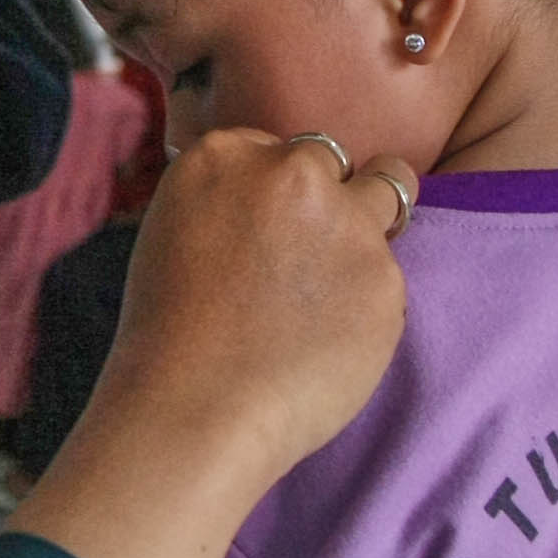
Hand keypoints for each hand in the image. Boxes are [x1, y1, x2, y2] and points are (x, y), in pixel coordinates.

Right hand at [10, 129, 410, 557]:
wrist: (194, 409)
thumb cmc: (168, 336)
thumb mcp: (176, 233)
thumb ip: (230, 198)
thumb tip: (273, 202)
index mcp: (226, 154)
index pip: (276, 148)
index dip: (275, 191)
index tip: (263, 233)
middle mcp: (292, 173)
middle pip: (334, 160)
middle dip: (327, 197)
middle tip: (302, 261)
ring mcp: (346, 223)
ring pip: (387, 195)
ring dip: (366, 232)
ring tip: (327, 294)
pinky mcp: (386, 279)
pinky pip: (389, 277)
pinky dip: (367, 305)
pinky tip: (325, 343)